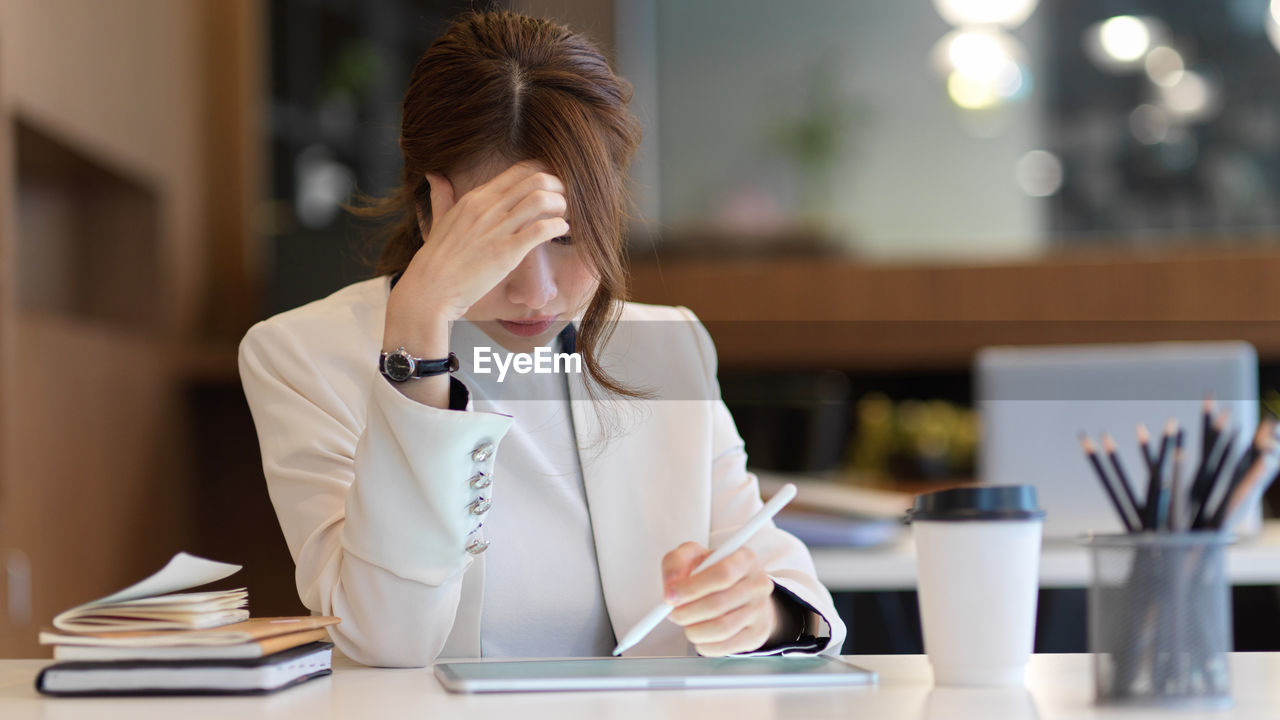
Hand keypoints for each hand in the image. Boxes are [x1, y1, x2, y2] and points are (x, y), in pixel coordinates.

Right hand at [386, 161, 569, 334]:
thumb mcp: (438, 220)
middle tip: (566, 199)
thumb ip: (441, 196)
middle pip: (535, 178)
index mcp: (476, 198)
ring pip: (541, 199)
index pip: (519, 170)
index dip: (543, 173)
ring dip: (561, 205)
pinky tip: (562, 231)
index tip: (553, 186)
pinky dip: (558, 227)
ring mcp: (497, 229)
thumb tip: (434, 174)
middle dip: (559, 185)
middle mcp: (487, 207)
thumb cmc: (436, 259)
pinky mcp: (506, 252)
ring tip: (566, 216)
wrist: (429, 290)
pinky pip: (541, 229)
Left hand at [661, 542, 778, 656]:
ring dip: (694, 631)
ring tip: (686, 624)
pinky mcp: (758, 633)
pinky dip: (705, 645)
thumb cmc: (714, 573)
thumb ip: (677, 562)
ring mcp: (760, 610)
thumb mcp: (694, 556)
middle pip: (718, 604)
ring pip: (721, 629)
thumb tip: (671, 586)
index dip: (692, 588)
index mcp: (744, 559)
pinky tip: (699, 636)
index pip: (721, 574)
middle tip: (674, 614)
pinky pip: (726, 647)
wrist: (743, 592)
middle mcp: (758, 584)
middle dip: (687, 613)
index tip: (671, 597)